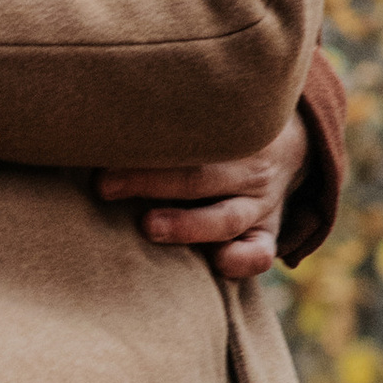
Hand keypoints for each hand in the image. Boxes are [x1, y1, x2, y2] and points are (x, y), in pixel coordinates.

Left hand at [99, 111, 308, 281]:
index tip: (105, 147)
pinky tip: (218, 263)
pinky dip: (242, 261)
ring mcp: (260, 203)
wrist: (288, 146)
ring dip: (188, 224)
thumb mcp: (206, 119)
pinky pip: (260, 253)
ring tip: (149, 226)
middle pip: (199, 175)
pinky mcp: (266, 234)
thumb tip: (95, 120)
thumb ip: (164, 124)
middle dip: (150, 181)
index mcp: (229, 134)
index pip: (190, 136)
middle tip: (105, 185)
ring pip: (227, 216)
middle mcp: (246, 168)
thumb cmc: (220, 136)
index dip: (147, 144)